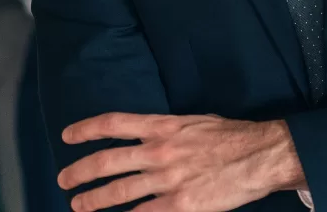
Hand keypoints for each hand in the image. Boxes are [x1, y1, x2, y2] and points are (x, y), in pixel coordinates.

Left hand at [58, 113, 302, 211]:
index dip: (86, 129)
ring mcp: (166, 180)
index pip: (114, 124)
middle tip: (65, 180)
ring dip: (92, 200)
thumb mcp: (195, 123)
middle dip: (79, 172)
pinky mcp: (179, 205)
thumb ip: (168, 131)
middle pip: (106, 161)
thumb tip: (149, 137)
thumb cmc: (233, 136)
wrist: (260, 155)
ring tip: (78, 205)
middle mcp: (158, 151)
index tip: (67, 136)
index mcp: (163, 127)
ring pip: (117, 192)